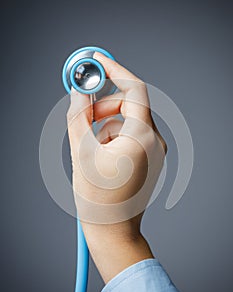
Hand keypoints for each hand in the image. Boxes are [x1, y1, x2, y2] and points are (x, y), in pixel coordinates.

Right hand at [67, 52, 166, 281]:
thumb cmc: (99, 199)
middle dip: (104, 105)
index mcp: (143, 137)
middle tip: (83, 113)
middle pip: (129, 104)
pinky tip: (102, 155)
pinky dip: (113, 136)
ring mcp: (154, 150)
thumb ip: (78, 116)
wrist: (113, 230)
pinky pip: (130, 133)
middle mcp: (154, 141)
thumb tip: (79, 93)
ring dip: (105, 124)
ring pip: (127, 120)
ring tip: (91, 148)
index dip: (115, 71)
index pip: (134, 89)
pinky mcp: (149, 156)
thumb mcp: (82, 152)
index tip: (98, 61)